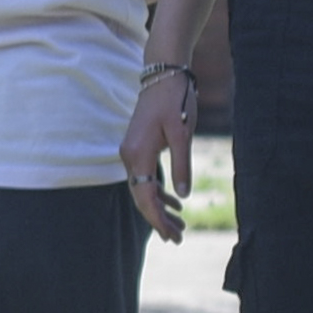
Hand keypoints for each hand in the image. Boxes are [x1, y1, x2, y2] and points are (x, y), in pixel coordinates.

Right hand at [123, 61, 200, 239]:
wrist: (163, 73)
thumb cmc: (176, 100)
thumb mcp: (183, 134)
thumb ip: (181, 166)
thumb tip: (182, 197)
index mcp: (138, 154)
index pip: (145, 196)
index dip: (158, 219)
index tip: (172, 237)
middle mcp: (129, 155)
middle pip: (141, 197)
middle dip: (158, 219)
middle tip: (177, 239)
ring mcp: (131, 151)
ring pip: (143, 188)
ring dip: (159, 208)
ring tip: (179, 226)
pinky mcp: (138, 147)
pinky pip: (145, 176)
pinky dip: (158, 191)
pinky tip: (174, 202)